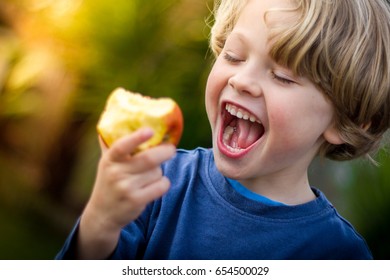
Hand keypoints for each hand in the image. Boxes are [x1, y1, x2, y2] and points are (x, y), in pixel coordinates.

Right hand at [77, 128, 175, 258]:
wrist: (102, 213)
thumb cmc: (109, 181)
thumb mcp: (106, 163)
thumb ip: (112, 144)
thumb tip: (114, 116)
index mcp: (110, 160)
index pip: (122, 146)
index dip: (136, 138)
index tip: (149, 130)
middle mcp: (116, 173)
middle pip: (149, 159)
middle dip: (165, 151)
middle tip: (171, 149)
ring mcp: (126, 188)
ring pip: (157, 172)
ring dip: (160, 171)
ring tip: (151, 174)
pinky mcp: (136, 201)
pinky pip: (161, 186)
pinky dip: (164, 183)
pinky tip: (157, 184)